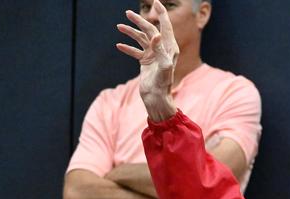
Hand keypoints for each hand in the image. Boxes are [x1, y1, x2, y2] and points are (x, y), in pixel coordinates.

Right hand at [116, 0, 177, 120]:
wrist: (156, 98)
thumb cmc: (162, 83)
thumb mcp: (163, 66)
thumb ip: (160, 49)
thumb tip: (157, 34)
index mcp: (170, 48)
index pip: (165, 27)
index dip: (161, 14)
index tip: (156, 2)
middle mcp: (162, 50)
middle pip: (150, 30)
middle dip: (139, 21)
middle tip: (127, 13)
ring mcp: (153, 56)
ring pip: (141, 39)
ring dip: (130, 32)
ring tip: (119, 26)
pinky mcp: (146, 63)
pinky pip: (135, 52)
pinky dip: (128, 48)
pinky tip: (119, 45)